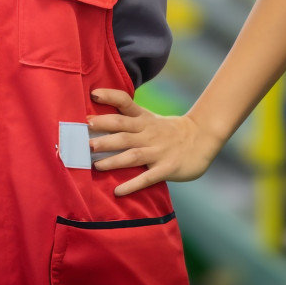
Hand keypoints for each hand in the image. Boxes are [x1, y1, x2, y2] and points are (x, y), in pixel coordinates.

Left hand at [87, 89, 224, 195]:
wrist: (201, 138)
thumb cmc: (167, 130)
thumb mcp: (149, 118)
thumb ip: (128, 118)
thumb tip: (96, 119)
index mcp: (143, 118)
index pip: (125, 101)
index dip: (110, 96)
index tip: (93, 94)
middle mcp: (148, 132)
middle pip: (122, 129)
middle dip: (103, 131)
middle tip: (84, 134)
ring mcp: (157, 151)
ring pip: (132, 154)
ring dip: (113, 159)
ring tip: (95, 164)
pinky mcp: (166, 168)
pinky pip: (147, 178)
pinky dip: (132, 184)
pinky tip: (118, 191)